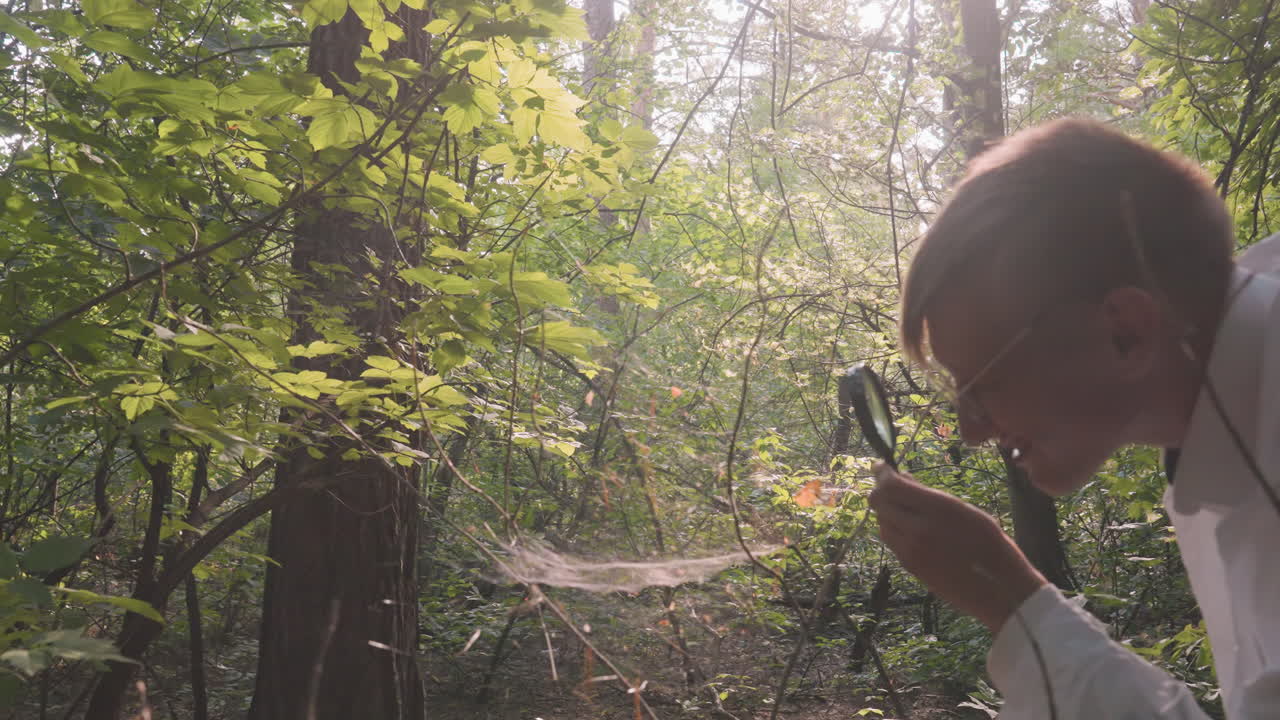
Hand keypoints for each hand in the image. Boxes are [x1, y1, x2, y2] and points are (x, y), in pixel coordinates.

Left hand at [868, 463, 1047, 632]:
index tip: (882, 466)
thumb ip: (931, 495)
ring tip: (907, 507)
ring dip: (887, 510)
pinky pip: (890, 540)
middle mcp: (918, 530)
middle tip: (893, 485)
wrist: (999, 591)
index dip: (882, 473)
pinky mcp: (909, 566)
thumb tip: (904, 479)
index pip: (891, 486)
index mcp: (937, 510)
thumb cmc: (992, 545)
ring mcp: (910, 551)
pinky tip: (911, 527)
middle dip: (882, 490)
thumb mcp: (967, 511)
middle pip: (878, 502)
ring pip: (881, 521)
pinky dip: (893, 528)